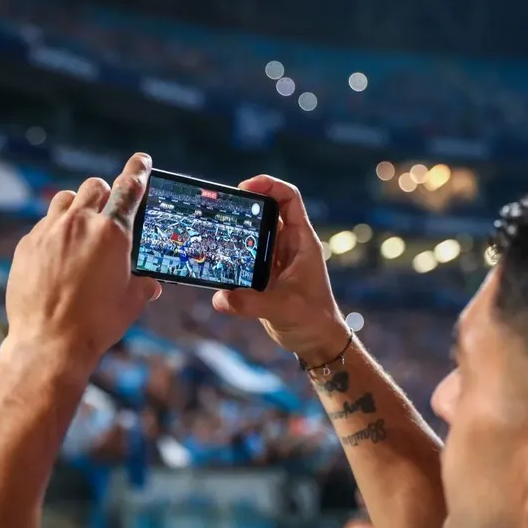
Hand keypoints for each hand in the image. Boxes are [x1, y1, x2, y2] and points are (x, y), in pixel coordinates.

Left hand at [3, 153, 161, 369]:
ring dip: (77, 206)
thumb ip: (143, 284)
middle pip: (95, 186)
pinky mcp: (27, 244)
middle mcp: (81, 223)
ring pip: (66, 198)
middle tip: (108, 210)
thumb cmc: (97, 324)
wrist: (50, 342)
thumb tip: (151, 282)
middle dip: (105, 193)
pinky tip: (57, 253)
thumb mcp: (131, 302)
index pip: (129, 188)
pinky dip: (55, 230)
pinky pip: (44, 224)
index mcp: (113, 233)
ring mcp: (50, 231)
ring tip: (80, 227)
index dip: (138, 170)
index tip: (142, 161)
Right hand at [211, 176, 348, 362]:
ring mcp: (275, 259)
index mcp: (302, 242)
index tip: (244, 187)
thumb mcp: (283, 309)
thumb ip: (251, 303)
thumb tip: (220, 298)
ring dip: (234, 230)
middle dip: (243, 205)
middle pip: (265, 211)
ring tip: (211, 228)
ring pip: (253, 233)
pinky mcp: (263, 275)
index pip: (289, 199)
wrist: (316, 342)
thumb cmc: (312, 320)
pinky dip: (230, 253)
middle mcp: (288, 245)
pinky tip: (214, 258)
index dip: (269, 186)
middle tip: (218, 208)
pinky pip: (245, 255)